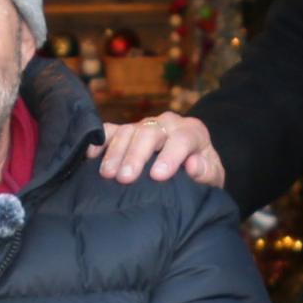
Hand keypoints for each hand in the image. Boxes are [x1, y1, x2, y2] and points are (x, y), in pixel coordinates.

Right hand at [95, 113, 222, 186]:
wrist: (188, 165)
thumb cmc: (200, 173)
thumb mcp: (212, 176)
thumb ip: (206, 171)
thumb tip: (194, 164)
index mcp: (192, 131)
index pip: (182, 138)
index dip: (170, 156)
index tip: (158, 176)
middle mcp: (168, 123)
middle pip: (149, 132)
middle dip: (136, 155)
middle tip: (125, 178)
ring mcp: (144, 125)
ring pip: (127, 131)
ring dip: (116, 152)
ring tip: (108, 175)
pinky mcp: (126, 130)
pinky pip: (108, 130)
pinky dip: (98, 141)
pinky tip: (90, 157)